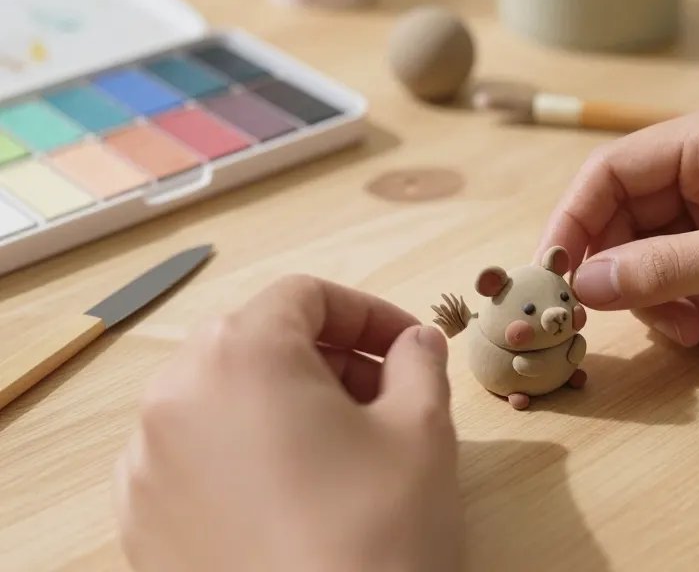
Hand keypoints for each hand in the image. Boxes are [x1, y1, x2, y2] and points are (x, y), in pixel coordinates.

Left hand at [114, 275, 459, 571]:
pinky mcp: (142, 520)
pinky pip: (195, 457)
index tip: (408, 347)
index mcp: (242, 355)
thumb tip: (415, 342)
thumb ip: (420, 363)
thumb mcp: (423, 432)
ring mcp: (147, 463)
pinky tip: (292, 495)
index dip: (368, 313)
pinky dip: (243, 453)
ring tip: (341, 450)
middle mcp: (175, 396)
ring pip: (223, 398)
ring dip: (286, 404)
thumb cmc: (377, 535)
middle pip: (258, 342)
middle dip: (330, 359)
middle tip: (385, 399)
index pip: (305, 296)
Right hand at [538, 98, 698, 345]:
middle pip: (629, 220)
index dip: (574, 222)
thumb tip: (584, 285)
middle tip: (629, 319)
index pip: (611, 173)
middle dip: (627, 275)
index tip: (553, 274)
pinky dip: (697, 307)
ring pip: (657, 256)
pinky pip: (691, 277)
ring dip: (666, 300)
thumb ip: (663, 268)